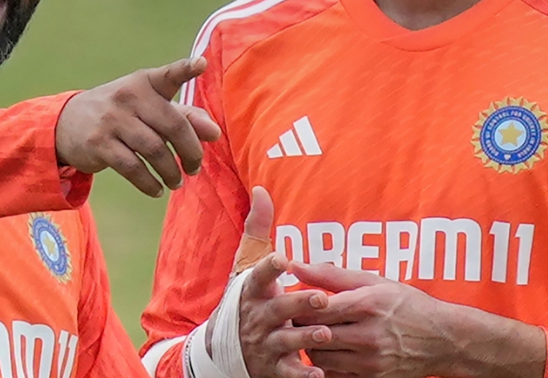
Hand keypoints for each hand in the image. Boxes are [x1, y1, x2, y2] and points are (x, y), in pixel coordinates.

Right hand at [55, 57, 220, 196]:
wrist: (67, 123)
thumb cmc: (122, 114)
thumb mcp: (150, 107)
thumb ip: (185, 116)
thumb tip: (214, 133)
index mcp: (145, 82)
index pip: (168, 75)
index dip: (185, 69)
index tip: (202, 64)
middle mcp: (129, 96)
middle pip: (173, 126)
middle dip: (191, 152)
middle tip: (195, 167)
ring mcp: (112, 119)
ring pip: (155, 150)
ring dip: (171, 171)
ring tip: (177, 181)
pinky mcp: (99, 144)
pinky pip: (133, 168)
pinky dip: (149, 183)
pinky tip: (157, 189)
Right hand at [211, 187, 331, 377]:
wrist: (222, 350)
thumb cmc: (244, 299)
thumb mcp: (245, 266)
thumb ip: (257, 229)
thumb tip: (262, 189)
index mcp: (252, 290)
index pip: (258, 275)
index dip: (269, 267)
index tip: (282, 259)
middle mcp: (257, 317)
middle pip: (278, 310)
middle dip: (299, 305)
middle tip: (321, 299)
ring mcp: (264, 344)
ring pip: (286, 342)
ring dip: (306, 340)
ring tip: (326, 334)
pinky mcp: (273, 369)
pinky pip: (289, 373)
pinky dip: (303, 376)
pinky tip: (320, 374)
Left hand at [291, 263, 447, 377]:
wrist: (443, 339)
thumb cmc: (407, 304)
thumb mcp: (374, 282)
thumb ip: (331, 275)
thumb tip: (295, 266)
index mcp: (367, 304)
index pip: (315, 308)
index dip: (299, 305)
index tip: (298, 303)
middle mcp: (368, 334)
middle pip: (314, 334)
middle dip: (302, 326)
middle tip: (300, 320)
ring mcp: (371, 361)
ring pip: (320, 358)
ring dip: (311, 347)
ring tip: (315, 336)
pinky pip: (334, 376)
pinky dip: (326, 366)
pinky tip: (331, 353)